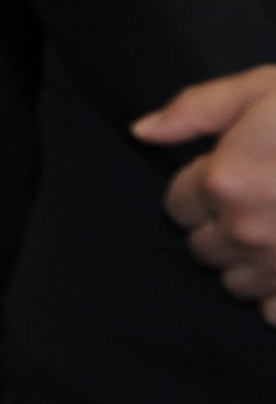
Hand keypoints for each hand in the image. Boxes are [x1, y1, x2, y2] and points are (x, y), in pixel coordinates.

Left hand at [140, 66, 275, 318]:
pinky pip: (275, 313)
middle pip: (203, 250)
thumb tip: (141, 132)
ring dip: (250, 263)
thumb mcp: (260, 90)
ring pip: (237, 284)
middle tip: (256, 204)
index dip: (198, 190)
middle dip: (220, 228)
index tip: (223, 177)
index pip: (177, 206)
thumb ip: (196, 110)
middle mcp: (249, 231)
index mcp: (225, 181)